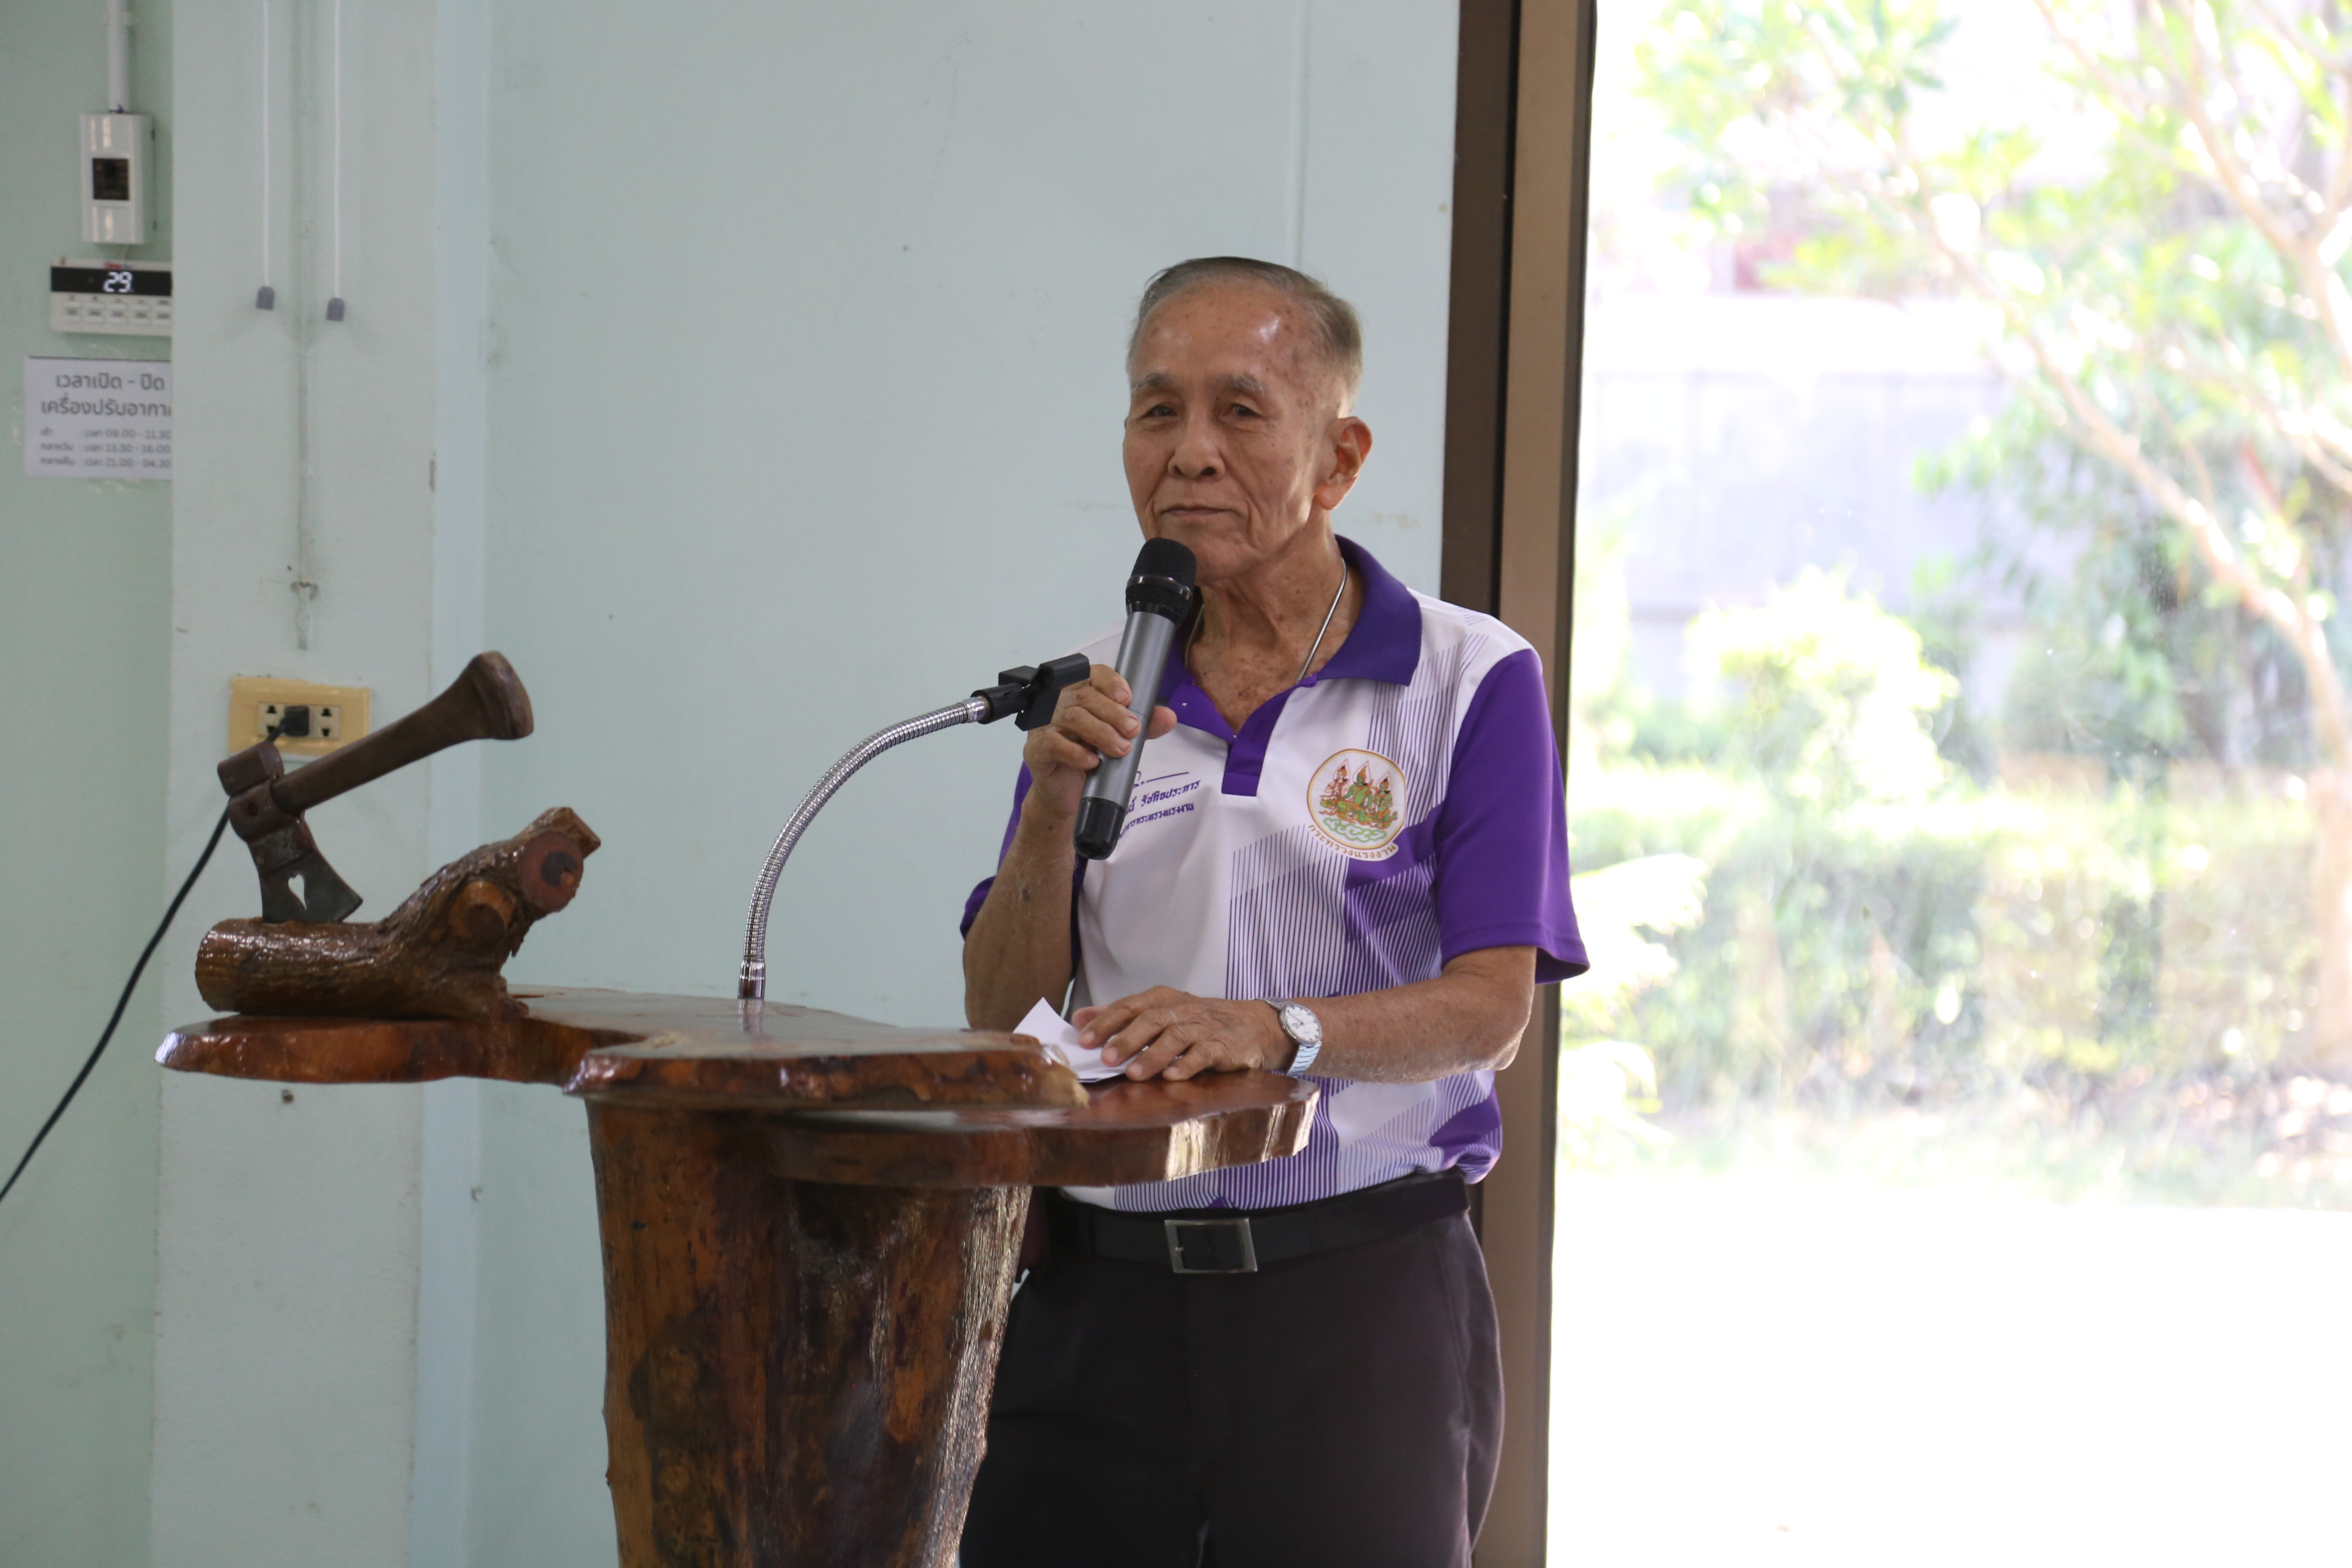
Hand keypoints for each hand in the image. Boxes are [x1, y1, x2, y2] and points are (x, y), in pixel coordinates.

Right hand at [1019, 664, 1176, 823]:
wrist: (1068, 792)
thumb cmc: (1092, 756)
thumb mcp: (1122, 737)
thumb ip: (1145, 725)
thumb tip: (1168, 717)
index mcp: (1081, 691)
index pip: (1094, 675)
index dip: (1111, 683)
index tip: (1128, 698)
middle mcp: (1060, 703)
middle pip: (1086, 697)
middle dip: (1114, 713)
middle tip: (1133, 730)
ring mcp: (1046, 724)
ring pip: (1073, 718)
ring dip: (1101, 733)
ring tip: (1120, 749)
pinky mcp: (1037, 748)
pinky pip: (1054, 744)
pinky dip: (1076, 752)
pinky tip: (1092, 761)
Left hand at [1074, 987, 1291, 1080]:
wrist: (1254, 1025)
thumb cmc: (1198, 1022)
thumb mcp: (1161, 1012)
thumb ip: (1120, 1016)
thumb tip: (1078, 1019)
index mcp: (1164, 999)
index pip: (1130, 1006)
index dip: (1106, 1022)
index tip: (1084, 1040)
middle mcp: (1183, 1009)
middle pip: (1152, 1019)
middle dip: (1127, 1039)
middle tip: (1106, 1058)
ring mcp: (1204, 1027)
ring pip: (1176, 1037)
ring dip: (1153, 1055)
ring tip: (1134, 1074)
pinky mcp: (1224, 1046)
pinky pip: (1205, 1054)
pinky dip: (1188, 1065)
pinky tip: (1173, 1077)